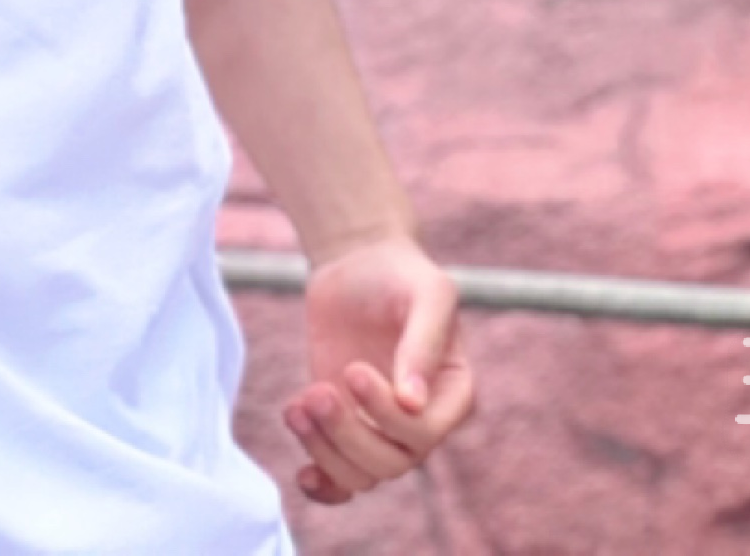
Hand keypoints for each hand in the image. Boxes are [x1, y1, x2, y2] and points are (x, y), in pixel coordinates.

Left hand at [282, 233, 474, 506]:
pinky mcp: (348, 426)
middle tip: (316, 391)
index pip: (423, 433)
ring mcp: (382, 429)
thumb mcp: (427, 293)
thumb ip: (423, 341)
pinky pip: (342, 480)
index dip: (384, 414)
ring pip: (362, 475)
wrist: (359, 263)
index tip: (353, 370)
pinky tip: (301, 472)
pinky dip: (323, 484)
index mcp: (452, 394)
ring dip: (325, 450)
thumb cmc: (401, 273)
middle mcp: (422, 422)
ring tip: (297, 406)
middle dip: (348, 434)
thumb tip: (412, 404)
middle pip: (391, 463)